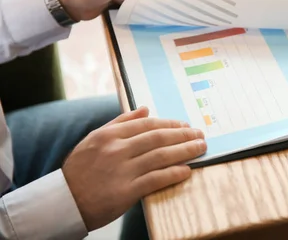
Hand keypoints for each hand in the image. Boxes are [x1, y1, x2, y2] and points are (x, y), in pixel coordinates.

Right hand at [63, 107, 205, 230]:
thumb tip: (145, 109)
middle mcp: (116, 150)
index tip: (185, 125)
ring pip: (161, 156)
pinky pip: (155, 179)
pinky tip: (186, 170)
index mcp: (109, 135)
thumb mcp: (94, 139)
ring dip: (185, 151)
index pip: (148, 124)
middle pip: (158, 138)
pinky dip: (173, 173)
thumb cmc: (80, 170)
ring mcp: (121, 171)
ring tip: (200, 148)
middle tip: (200, 135)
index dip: (170, 124)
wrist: (63, 203)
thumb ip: (120, 122)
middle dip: (183, 135)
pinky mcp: (125, 192)